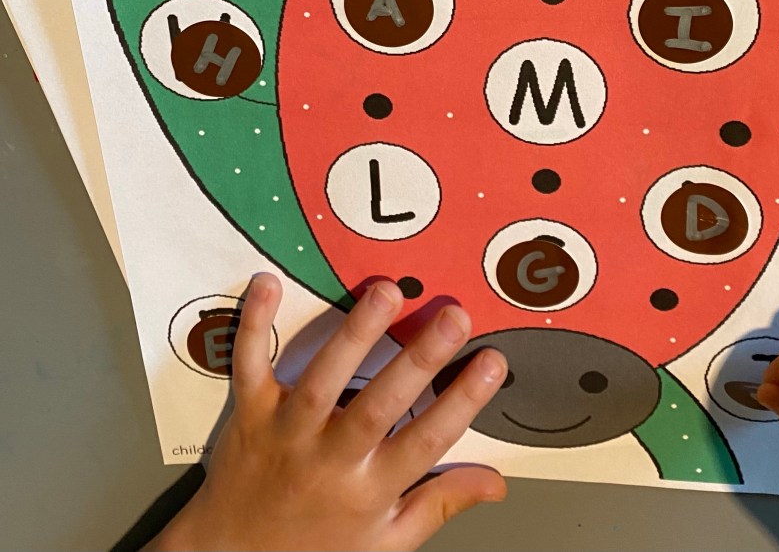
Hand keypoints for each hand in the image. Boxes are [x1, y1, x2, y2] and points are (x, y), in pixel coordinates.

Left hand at [149, 274, 508, 551]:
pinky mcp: (249, 414)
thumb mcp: (385, 541)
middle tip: (454, 315)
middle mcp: (330, 458)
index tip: (493, 362)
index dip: (463, 402)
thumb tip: (496, 482)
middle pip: (380, 405)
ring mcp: (287, 432)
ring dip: (354, 334)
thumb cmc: (315, 548)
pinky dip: (253, 325)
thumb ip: (439, 504)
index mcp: (369, 489)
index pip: (427, 442)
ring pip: (322, 380)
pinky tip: (268, 286)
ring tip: (387, 292)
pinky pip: (249, 366)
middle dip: (420, 358)